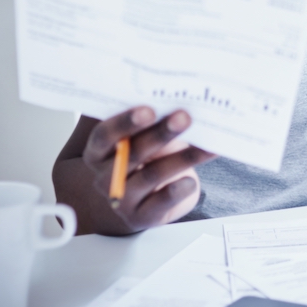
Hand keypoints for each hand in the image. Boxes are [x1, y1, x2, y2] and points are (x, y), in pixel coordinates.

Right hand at [82, 107, 216, 230]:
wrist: (130, 203)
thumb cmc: (136, 159)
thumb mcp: (131, 138)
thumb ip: (140, 119)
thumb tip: (166, 89)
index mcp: (98, 151)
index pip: (105, 135)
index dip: (125, 122)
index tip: (149, 108)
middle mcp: (105, 176)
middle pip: (132, 153)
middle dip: (161, 134)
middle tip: (185, 117)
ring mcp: (122, 199)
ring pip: (152, 176)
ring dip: (183, 158)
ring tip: (208, 146)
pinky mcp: (141, 217)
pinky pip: (159, 205)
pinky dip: (176, 191)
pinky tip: (191, 181)